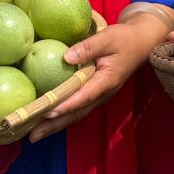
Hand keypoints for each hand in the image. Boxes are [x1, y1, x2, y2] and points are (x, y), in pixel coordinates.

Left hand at [29, 8, 173, 141]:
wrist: (142, 43)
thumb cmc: (124, 39)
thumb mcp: (108, 38)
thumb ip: (88, 47)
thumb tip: (66, 58)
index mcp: (107, 81)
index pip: (84, 97)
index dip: (66, 105)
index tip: (47, 112)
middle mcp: (103, 94)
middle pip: (76, 113)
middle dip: (54, 125)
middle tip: (32, 136)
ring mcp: (100, 96)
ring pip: (76, 114)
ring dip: (56, 125)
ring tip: (34, 134)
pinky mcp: (96, 94)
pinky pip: (78, 108)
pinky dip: (62, 116)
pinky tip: (47, 119)